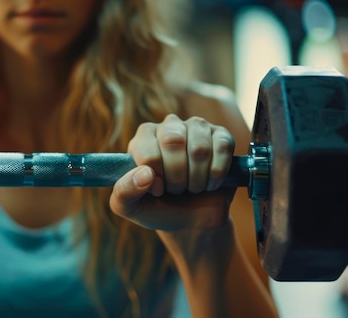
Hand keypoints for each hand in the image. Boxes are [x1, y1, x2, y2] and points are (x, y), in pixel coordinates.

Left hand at [110, 114, 235, 230]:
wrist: (192, 221)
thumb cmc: (157, 208)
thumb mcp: (129, 207)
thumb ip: (124, 193)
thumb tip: (145, 175)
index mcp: (143, 137)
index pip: (148, 150)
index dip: (156, 176)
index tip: (158, 191)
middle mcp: (168, 126)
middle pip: (173, 141)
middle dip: (177, 176)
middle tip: (177, 190)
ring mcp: (196, 128)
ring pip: (199, 147)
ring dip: (197, 178)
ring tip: (193, 187)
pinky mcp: (221, 136)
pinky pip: (223, 147)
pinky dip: (216, 173)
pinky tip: (210, 183)